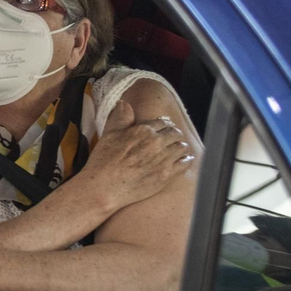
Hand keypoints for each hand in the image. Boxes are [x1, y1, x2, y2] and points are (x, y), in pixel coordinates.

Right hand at [75, 100, 193, 216]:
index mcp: (144, 130)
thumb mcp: (109, 134)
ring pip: (181, 147)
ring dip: (181, 146)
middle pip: (174, 133)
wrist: (105, 187)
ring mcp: (163, 159)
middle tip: (173, 137)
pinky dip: (187, 160)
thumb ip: (121, 117)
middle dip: (175, 134)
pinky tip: (186, 160)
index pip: (162, 122)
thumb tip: (124, 103)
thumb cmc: (104, 161)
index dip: (164, 124)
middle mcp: (156, 143)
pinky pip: (184, 164)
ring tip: (179, 149)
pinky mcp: (166, 175)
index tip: (165, 127)